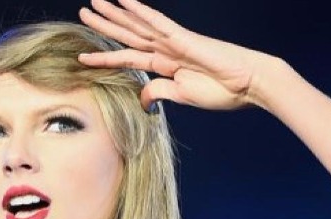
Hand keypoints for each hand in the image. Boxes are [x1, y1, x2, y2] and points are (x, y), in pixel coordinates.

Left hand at [78, 0, 276, 109]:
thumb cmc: (221, 90)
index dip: (104, 56)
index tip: (81, 56)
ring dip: (115, 14)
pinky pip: (158, 22)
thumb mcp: (181, 96)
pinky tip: (125, 2)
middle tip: (83, 13)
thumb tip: (142, 98)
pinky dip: (140, 11)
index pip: (127, 58)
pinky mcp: (183, 38)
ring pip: (137, 25)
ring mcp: (173, 41)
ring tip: (94, 3)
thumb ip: (159, 92)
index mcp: (165, 66)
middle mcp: (165, 50)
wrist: (248, 84)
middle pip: (127, 35)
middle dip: (104, 24)